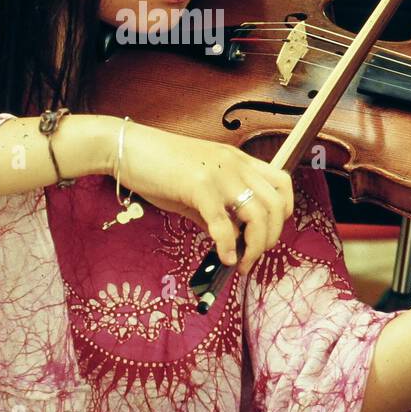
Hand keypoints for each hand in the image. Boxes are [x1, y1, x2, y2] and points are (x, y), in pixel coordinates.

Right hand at [119, 122, 293, 274]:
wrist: (128, 148)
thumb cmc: (158, 167)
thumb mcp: (197, 187)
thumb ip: (218, 211)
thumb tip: (231, 242)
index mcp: (239, 161)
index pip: (282, 184)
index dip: (283, 213)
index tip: (266, 234)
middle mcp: (236, 164)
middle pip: (276, 205)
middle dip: (270, 238)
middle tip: (253, 256)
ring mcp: (219, 174)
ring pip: (258, 215)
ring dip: (254, 247)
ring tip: (240, 263)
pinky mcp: (199, 186)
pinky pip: (223, 224)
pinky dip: (228, 246)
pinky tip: (224, 258)